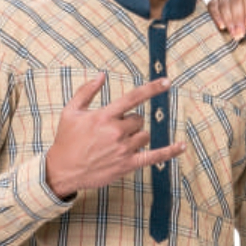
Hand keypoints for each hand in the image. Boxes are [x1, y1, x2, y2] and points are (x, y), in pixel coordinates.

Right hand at [45, 73, 182, 198]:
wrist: (62, 170)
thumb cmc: (66, 139)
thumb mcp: (70, 111)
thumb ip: (86, 91)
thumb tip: (102, 75)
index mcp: (104, 116)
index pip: (133, 98)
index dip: (152, 89)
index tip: (167, 81)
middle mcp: (116, 131)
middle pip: (139, 120)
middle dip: (130, 122)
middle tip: (113, 131)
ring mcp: (123, 149)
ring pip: (144, 136)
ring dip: (136, 136)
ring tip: (117, 144)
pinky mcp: (127, 165)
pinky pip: (155, 157)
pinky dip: (170, 151)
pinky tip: (182, 146)